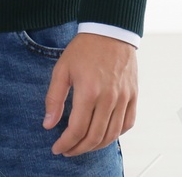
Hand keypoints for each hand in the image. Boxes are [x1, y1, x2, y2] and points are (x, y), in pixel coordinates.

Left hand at [43, 32, 137, 155]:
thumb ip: (54, 98)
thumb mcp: (62, 69)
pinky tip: (104, 134)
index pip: (77, 130)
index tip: (57, 148)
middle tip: (68, 151)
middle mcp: (109, 98)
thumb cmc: (85, 48)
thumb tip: (48, 124)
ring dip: (96, 146)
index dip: (66, 143)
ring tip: (83, 146)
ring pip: (112, 134)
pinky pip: (127, 123)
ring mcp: (124, 98)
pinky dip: (116, 134)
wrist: (110, 30)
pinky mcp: (133, 95)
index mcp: (89, 91)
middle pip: (95, 137)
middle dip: (79, 149)